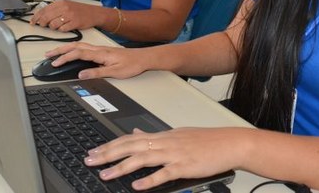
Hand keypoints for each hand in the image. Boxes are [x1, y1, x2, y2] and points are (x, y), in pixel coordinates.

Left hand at [29, 0, 100, 31]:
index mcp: (61, 3)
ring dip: (52, 27)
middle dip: (42, 23)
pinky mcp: (75, 23)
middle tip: (42, 26)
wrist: (94, 13)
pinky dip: (61, 30)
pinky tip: (64, 28)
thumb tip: (41, 15)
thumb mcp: (66, 5)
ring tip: (56, 26)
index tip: (32, 22)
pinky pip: (62, 29)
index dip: (36, 17)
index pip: (44, 9)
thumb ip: (54, 9)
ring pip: (53, 24)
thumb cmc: (79, 10)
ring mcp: (70, 15)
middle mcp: (64, 8)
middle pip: (46, 17)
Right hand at [43, 42, 147, 78]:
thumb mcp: (115, 72)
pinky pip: (83, 47)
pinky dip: (73, 48)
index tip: (55, 63)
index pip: (77, 54)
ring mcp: (100, 49)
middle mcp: (98, 49)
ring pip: (78, 46)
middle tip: (48, 54)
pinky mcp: (102, 51)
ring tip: (55, 52)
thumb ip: (97, 72)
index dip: (64, 58)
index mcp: (100, 53)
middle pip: (74, 46)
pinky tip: (71, 51)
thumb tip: (81, 74)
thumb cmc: (132, 64)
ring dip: (65, 48)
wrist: (143, 58)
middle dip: (60, 50)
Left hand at [84, 128, 242, 190]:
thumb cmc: (206, 141)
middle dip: (108, 154)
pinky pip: (164, 173)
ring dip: (122, 167)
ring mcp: (174, 154)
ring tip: (106, 174)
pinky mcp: (184, 166)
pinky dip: (149, 179)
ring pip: (142, 159)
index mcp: (162, 135)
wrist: (229, 143)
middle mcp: (165, 142)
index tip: (95, 151)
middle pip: (130, 146)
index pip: (130, 138)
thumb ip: (156, 135)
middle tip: (90, 160)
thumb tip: (138, 132)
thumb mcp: (178, 134)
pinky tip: (137, 186)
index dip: (111, 145)